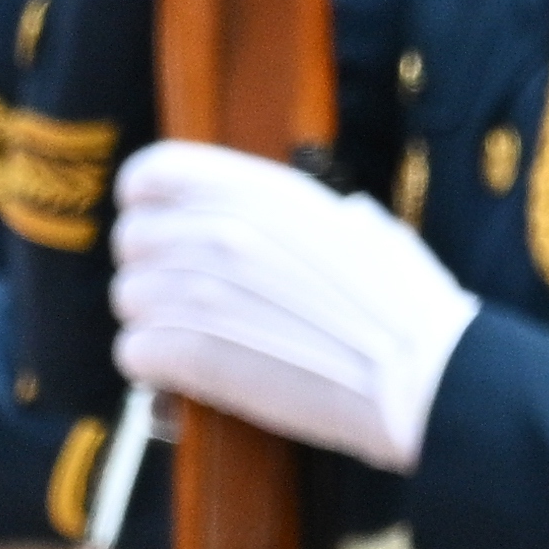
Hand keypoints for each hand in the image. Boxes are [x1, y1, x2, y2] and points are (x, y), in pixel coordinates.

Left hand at [108, 139, 481, 472]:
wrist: (421, 376)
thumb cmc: (403, 305)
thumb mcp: (356, 224)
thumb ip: (301, 213)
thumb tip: (288, 214)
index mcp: (259, 193)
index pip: (153, 172)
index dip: (146, 201)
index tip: (159, 225)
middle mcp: (222, 232)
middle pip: (131, 239)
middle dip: (152, 270)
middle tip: (187, 300)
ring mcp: (203, 294)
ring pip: (128, 299)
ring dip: (153, 322)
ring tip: (196, 340)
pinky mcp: (195, 356)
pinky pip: (132, 353)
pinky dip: (152, 366)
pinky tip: (185, 374)